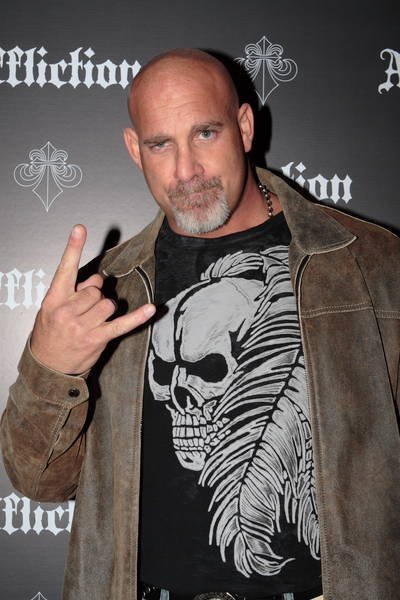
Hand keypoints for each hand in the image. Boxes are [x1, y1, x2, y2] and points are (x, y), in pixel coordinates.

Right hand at [30, 225, 154, 373]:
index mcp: (54, 300)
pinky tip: (151, 309)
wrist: (48, 366)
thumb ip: (73, 291)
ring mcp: (83, 326)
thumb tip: (97, 279)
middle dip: (95, 297)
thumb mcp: (52, 309)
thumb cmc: (51, 334)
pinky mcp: (98, 338)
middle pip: (95, 289)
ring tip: (93, 321)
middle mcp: (67, 311)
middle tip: (85, 311)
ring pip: (108, 303)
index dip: (73, 247)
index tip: (80, 228)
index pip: (65, 269)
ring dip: (106, 309)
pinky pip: (122, 324)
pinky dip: (138, 317)